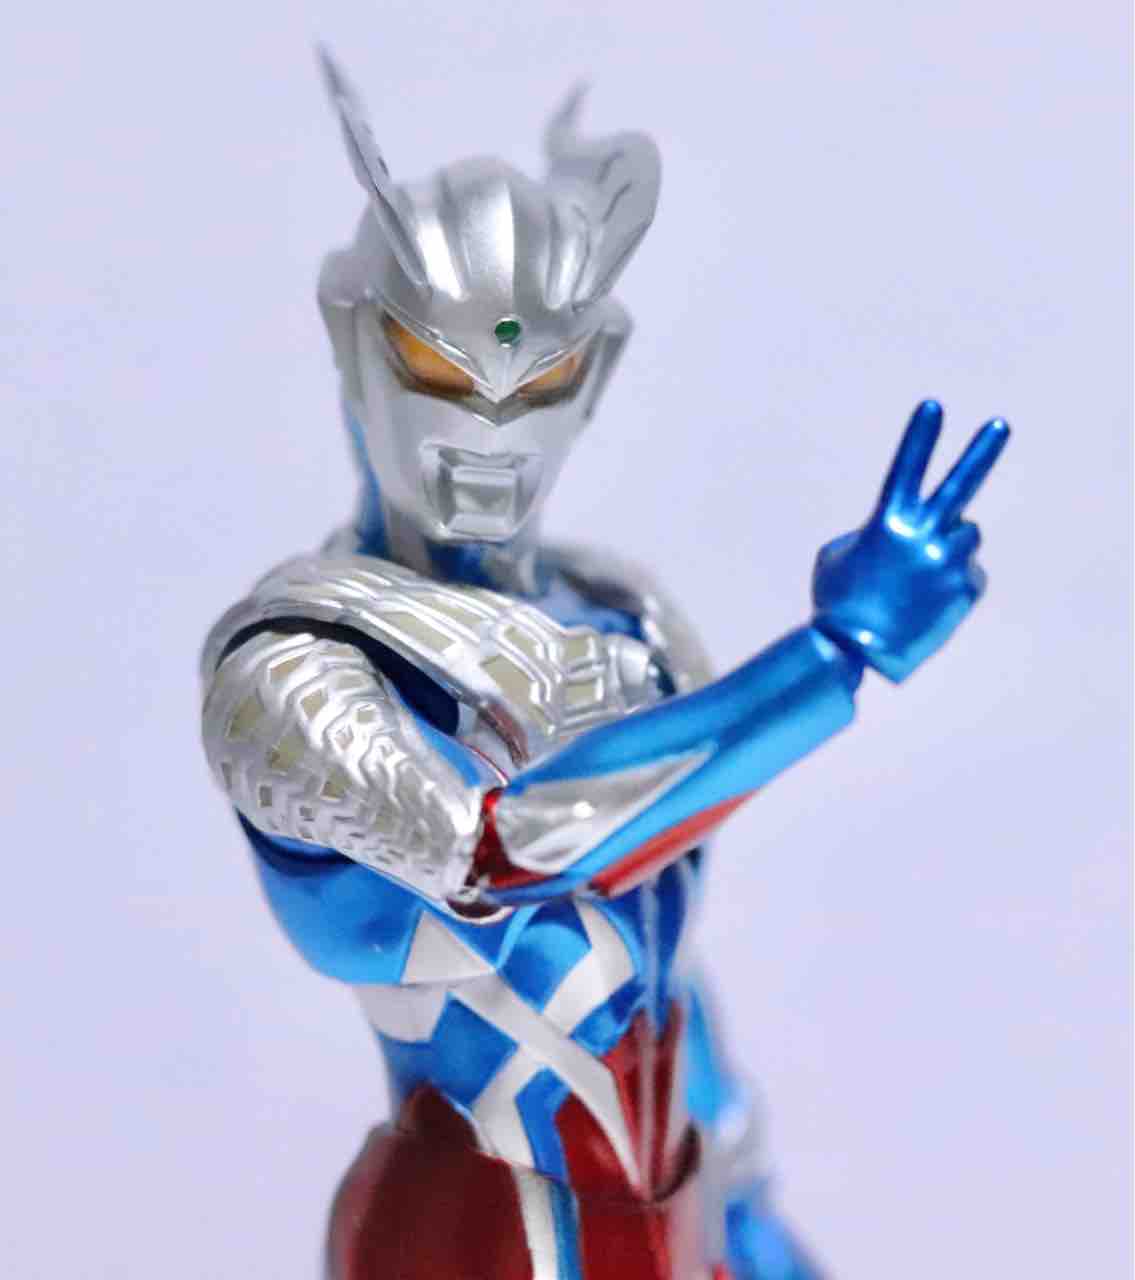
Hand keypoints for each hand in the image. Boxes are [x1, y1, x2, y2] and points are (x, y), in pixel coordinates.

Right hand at [812, 399, 1009, 681]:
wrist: (855, 652)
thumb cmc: (837, 603)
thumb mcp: (836, 556)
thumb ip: (872, 532)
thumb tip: (902, 531)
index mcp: (887, 523)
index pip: (906, 468)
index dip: (919, 437)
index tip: (934, 404)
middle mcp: (923, 535)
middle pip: (960, 486)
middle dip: (981, 452)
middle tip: (1001, 425)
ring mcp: (947, 561)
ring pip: (966, 533)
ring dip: (949, 543)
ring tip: (924, 571)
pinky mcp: (965, 589)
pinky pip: (969, 572)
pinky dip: (952, 582)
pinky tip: (929, 601)